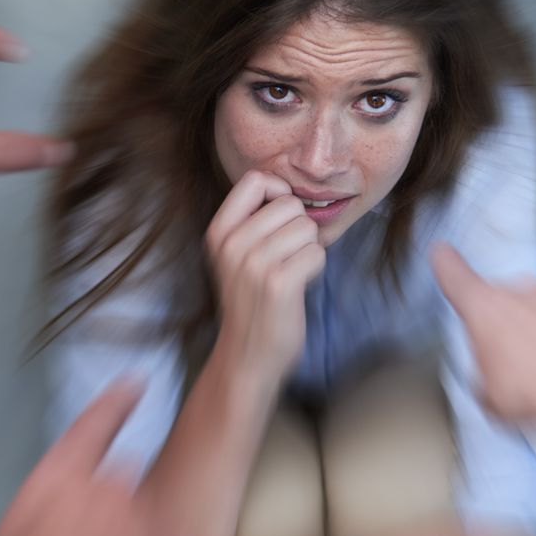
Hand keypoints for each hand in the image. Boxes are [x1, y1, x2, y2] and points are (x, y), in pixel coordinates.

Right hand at [205, 171, 326, 380]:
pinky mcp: (278, 283)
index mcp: (219, 232)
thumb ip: (254, 222)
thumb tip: (293, 191)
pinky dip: (315, 269)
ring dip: (309, 250)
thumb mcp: (235, 255)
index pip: (255, 180)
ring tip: (291, 272)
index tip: (281, 218)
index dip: (278, 191)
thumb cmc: (250, 301)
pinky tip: (298, 285)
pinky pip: (316, 253)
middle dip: (299, 227)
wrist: (247, 355)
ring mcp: (254, 264)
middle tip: (287, 255)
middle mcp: (232, 244)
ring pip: (307, 228)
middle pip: (289, 203)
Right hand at [432, 244, 535, 425]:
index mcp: (483, 306)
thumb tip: (491, 382)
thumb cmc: (531, 390)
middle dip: (498, 325)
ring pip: (532, 314)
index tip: (441, 254)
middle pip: (498, 301)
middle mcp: (518, 293)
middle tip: (502, 362)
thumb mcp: (486, 395)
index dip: (445, 264)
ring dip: (531, 337)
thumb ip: (481, 377)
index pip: (454, 275)